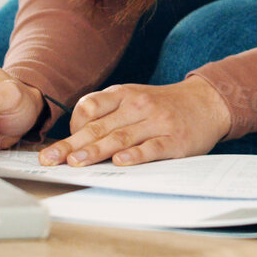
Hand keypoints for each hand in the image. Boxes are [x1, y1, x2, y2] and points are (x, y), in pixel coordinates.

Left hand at [38, 77, 231, 166]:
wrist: (206, 102)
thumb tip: (75, 137)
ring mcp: (157, 122)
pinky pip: (152, 147)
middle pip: (99, 126)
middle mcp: (138, 105)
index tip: (56, 146)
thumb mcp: (133, 98)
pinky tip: (120, 163)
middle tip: (50, 159)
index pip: (90, 107)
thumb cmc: (162, 105)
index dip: (72, 126)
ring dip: (96, 151)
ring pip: (121, 137)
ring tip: (76, 162)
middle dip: (72, 144)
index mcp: (123, 94)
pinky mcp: (174, 140)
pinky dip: (135, 155)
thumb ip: (107, 113)